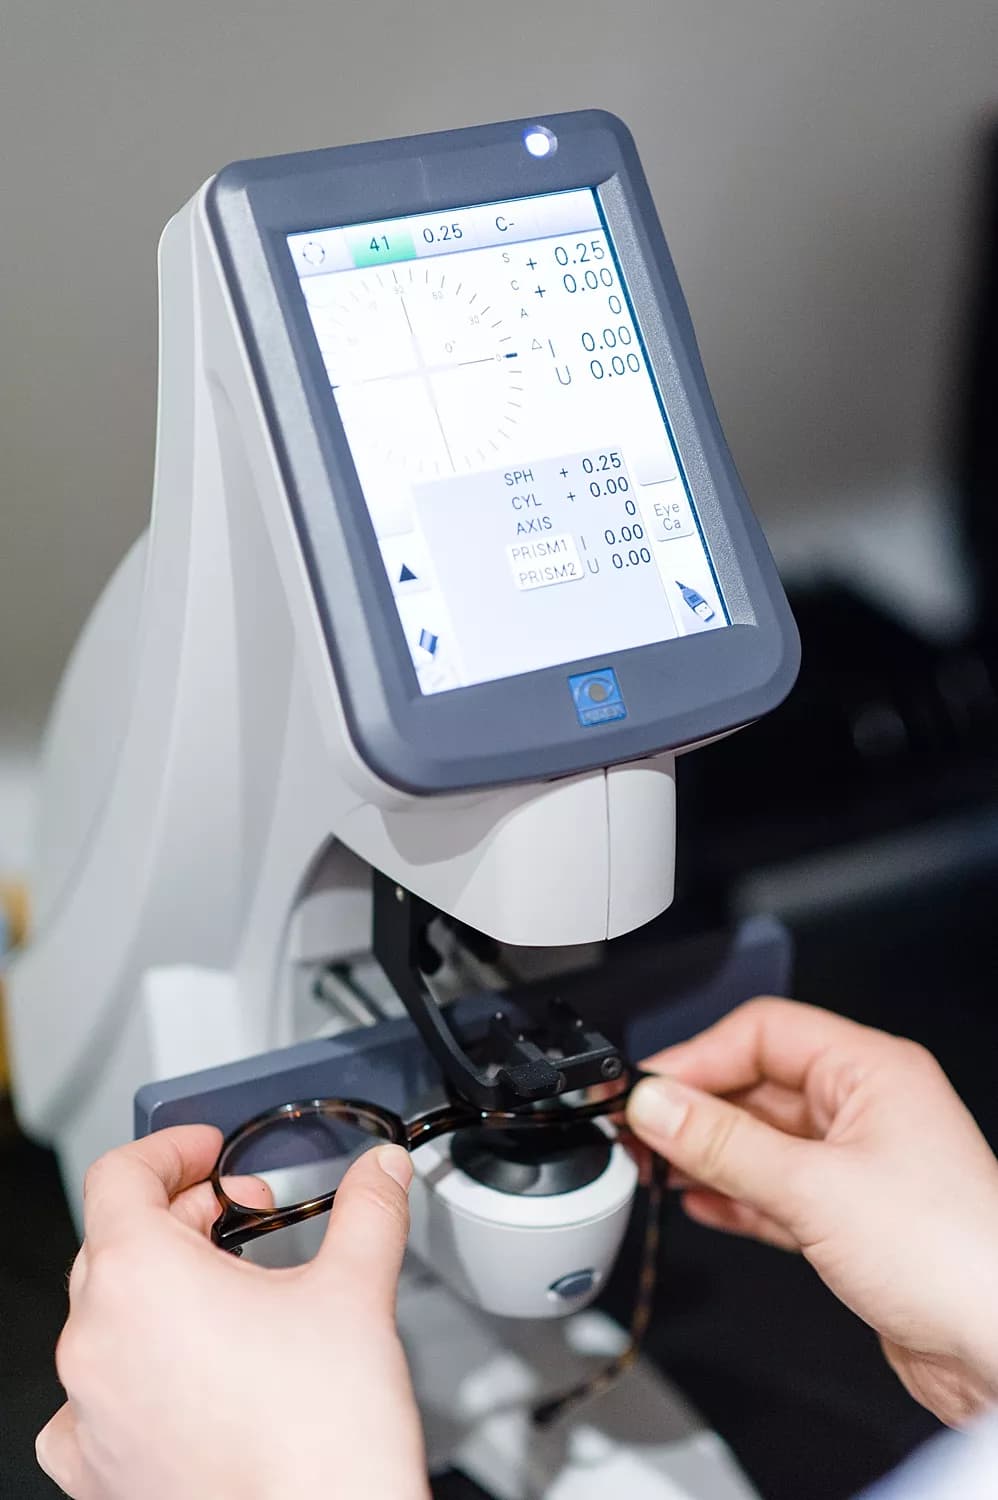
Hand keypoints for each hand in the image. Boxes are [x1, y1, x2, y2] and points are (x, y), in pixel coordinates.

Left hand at [37, 1127, 429, 1499]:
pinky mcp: (96, 1471)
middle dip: (184, 1213)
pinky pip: (92, 1398)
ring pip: (105, 1316)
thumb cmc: (321, 1438)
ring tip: (228, 1295)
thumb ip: (369, 1209)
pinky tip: (186, 1375)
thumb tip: (382, 1170)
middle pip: (115, 1239)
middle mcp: (95, 1340)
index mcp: (140, 1277)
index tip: (208, 1151)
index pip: (119, 1174)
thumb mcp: (356, 1290)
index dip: (169, 1148)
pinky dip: (134, 1369)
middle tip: (245, 1214)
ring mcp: (87, 1412)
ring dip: (160, 1288)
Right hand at [627, 998, 997, 1427]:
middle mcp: (867, 1109)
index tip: (649, 1091)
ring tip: (656, 1167)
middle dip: (697, 1107)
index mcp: (872, 1071)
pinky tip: (699, 1202)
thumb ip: (724, 1145)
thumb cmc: (954, 1256)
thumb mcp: (814, 1188)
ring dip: (708, 1154)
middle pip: (759, 1084)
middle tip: (642, 1132)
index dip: (700, 1056)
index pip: (765, 1032)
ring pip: (763, 1140)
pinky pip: (776, 1190)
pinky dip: (735, 1195)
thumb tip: (658, 1105)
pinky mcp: (852, 1219)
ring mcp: (860, 1164)